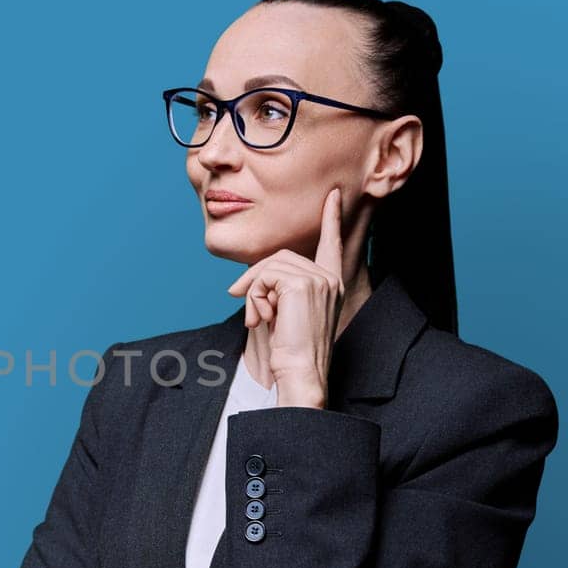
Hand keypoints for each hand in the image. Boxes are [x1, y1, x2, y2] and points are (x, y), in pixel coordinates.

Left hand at [225, 188, 345, 407]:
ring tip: (255, 317)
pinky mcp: (303, 283)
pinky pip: (265, 276)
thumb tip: (244, 283)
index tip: (332, 196)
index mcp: (330, 284)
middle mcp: (329, 278)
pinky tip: (261, 317)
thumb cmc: (290, 351)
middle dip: (253, 277)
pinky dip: (254, 295)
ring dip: (253, 291)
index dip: (331, 220)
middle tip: (234, 296)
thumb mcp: (284, 314)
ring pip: (270, 266)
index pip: (332, 245)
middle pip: (281, 256)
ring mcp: (319, 279)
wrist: (300, 372)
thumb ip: (276, 291)